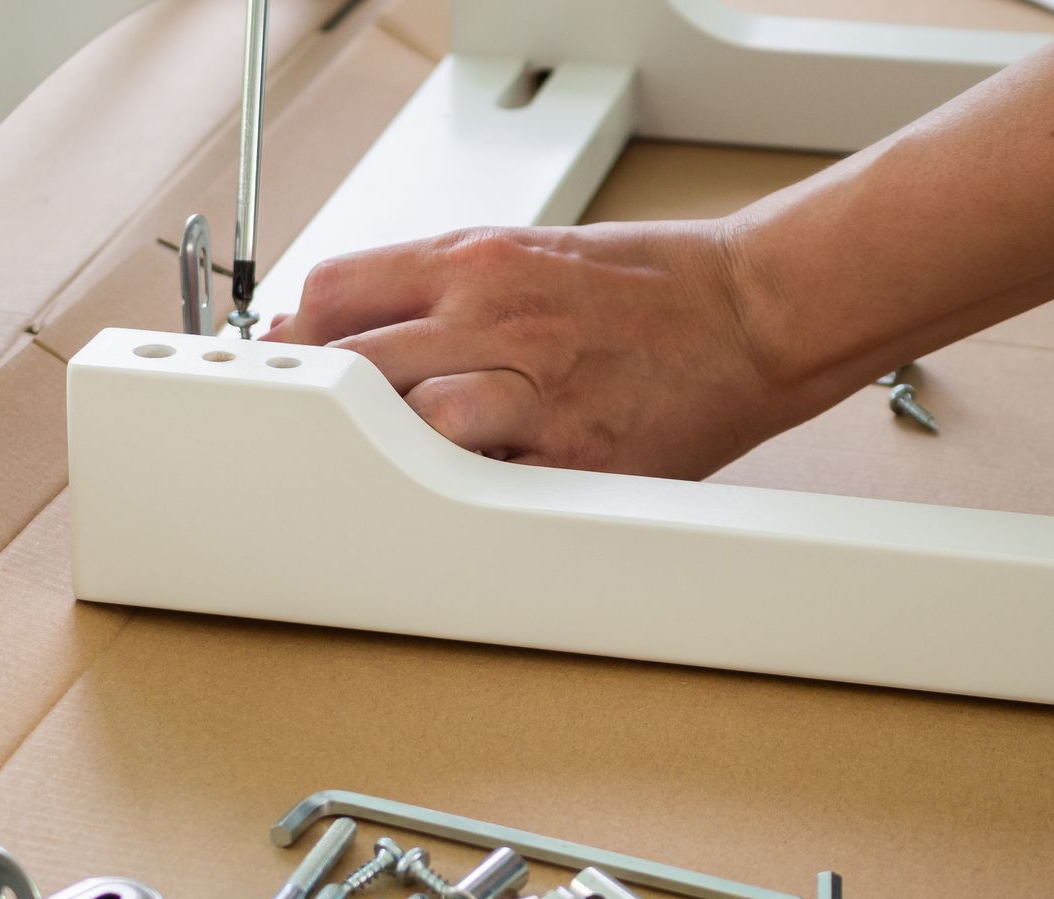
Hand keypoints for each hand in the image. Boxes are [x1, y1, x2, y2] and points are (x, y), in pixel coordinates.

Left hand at [263, 221, 790, 479]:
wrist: (751, 313)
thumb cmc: (646, 286)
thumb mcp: (527, 251)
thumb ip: (436, 285)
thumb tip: (347, 326)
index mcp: (479, 261)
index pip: (337, 291)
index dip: (304, 334)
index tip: (302, 364)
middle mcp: (498, 321)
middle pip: (354, 368)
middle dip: (332, 402)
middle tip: (334, 428)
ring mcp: (536, 394)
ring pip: (411, 429)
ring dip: (395, 450)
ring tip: (404, 461)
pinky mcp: (574, 460)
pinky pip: (484, 487)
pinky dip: (461, 493)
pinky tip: (465, 488)